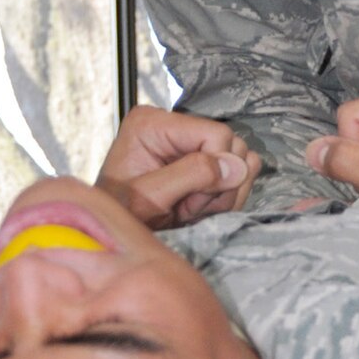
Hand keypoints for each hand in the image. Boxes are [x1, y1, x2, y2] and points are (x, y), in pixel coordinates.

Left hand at [96, 104, 261, 228]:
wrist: (117, 235)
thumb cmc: (123, 215)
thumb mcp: (150, 197)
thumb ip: (192, 175)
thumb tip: (238, 165)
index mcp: (153, 122)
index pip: (217, 134)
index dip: (214, 170)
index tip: (187, 198)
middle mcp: (174, 124)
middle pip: (232, 146)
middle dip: (216, 185)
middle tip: (185, 205)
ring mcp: (191, 141)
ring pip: (240, 162)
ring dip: (221, 194)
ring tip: (187, 207)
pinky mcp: (203, 159)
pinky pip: (239, 174)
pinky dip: (224, 197)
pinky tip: (196, 205)